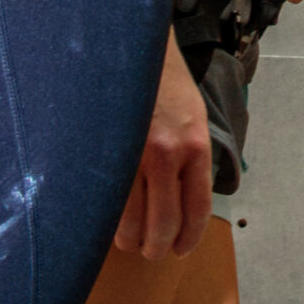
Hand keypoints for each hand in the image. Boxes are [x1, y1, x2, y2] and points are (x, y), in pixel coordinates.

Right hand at [116, 35, 213, 257]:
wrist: (133, 51)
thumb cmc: (165, 85)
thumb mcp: (194, 119)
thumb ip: (192, 160)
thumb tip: (185, 202)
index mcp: (195, 147)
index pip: (197, 209)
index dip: (189, 237)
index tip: (181, 249)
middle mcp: (167, 154)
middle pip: (164, 223)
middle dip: (158, 247)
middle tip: (153, 252)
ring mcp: (132, 155)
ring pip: (131, 221)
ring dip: (131, 240)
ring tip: (129, 242)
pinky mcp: (105, 154)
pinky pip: (106, 202)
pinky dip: (107, 221)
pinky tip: (108, 224)